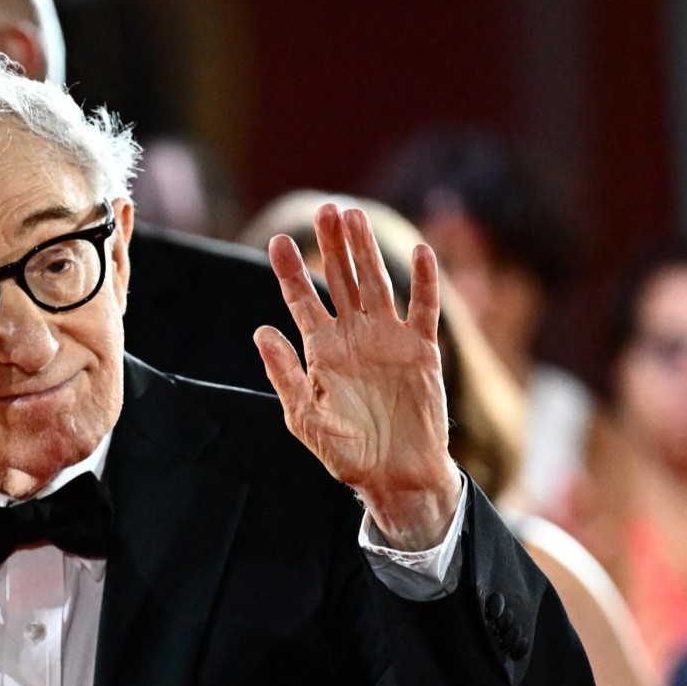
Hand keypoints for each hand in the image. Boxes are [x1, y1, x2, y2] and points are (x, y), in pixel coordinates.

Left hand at [254, 204, 461, 549]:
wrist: (393, 475)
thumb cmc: (345, 452)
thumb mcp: (303, 415)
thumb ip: (284, 372)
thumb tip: (261, 330)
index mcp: (321, 350)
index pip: (302, 300)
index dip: (289, 271)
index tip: (277, 241)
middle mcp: (354, 337)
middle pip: (340, 280)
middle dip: (331, 246)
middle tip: (324, 210)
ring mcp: (388, 339)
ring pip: (377, 284)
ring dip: (367, 251)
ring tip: (355, 216)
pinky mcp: (422, 349)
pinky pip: (424, 308)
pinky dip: (425, 280)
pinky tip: (420, 251)